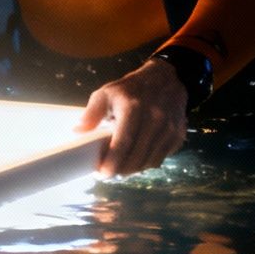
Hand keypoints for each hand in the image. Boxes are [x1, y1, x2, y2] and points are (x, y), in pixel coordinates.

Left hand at [75, 59, 190, 177]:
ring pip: (149, 162)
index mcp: (134, 108)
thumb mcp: (107, 93)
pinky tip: (136, 160)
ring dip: (133, 170)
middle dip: (119, 172)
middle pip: (136, 158)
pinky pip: (160, 159)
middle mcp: (155, 119)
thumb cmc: (131, 89)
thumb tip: (77, 132)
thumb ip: (91, 113)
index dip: (110, 164)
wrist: (167, 79)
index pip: (122, 144)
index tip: (100, 173)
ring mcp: (169, 128)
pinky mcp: (177, 135)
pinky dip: (146, 164)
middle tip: (108, 174)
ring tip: (120, 169)